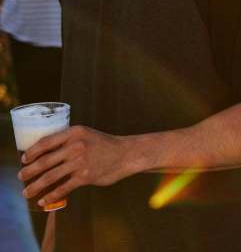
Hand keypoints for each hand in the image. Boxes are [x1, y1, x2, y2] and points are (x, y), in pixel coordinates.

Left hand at [19, 126, 135, 208]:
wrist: (127, 154)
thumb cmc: (104, 145)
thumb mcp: (86, 136)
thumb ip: (68, 142)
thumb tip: (45, 154)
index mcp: (74, 133)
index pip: (45, 142)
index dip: (31, 152)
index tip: (24, 159)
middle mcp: (76, 146)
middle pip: (44, 161)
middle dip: (28, 171)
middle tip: (20, 177)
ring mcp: (81, 162)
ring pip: (50, 176)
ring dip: (35, 186)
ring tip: (27, 192)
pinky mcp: (86, 176)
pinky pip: (63, 188)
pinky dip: (51, 196)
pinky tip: (44, 201)